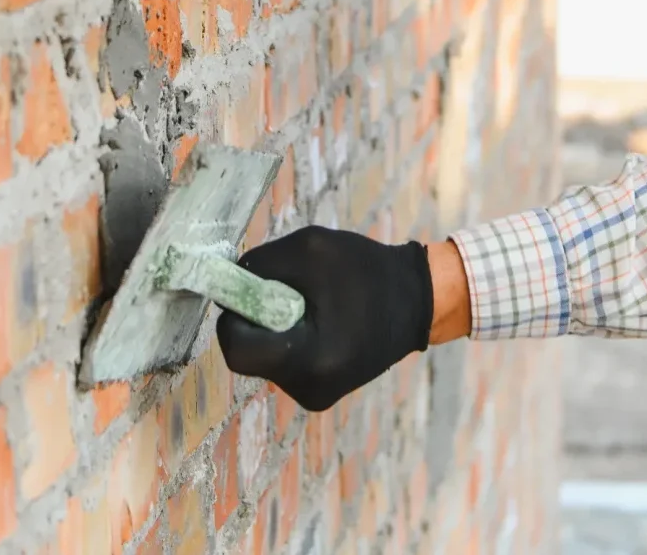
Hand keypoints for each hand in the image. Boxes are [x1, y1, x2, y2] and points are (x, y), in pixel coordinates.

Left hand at [216, 227, 432, 410]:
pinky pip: (283, 362)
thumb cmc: (367, 270)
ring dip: (272, 326)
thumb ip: (262, 264)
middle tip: (284, 288)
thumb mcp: (311, 249)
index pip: (237, 350)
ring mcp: (314, 396)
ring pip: (265, 359)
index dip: (231, 316)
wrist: (418, 299)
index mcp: (311, 360)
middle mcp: (309, 390)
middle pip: (248, 356)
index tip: (245, 288)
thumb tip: (228, 281)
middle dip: (255, 319)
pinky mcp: (319, 392)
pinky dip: (289, 336)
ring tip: (309, 300)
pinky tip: (317, 317)